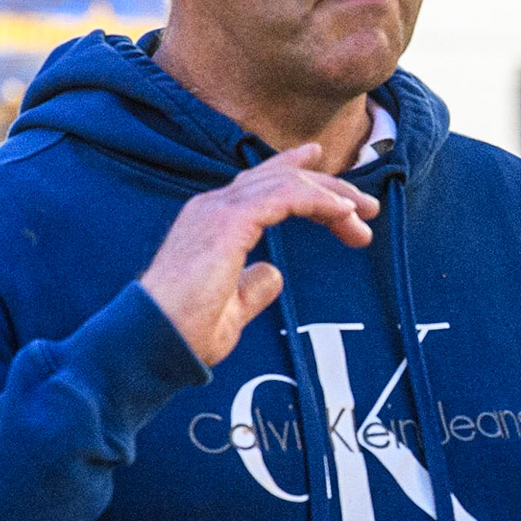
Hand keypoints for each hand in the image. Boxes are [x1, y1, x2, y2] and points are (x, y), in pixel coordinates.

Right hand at [140, 144, 378, 365]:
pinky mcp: (227, 222)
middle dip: (328, 188)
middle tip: (366, 207)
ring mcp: (217, 210)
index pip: (262, 186)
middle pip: (280, 179)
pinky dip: (318, 200)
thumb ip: (252, 288)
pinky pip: (284, 197)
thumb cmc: (183, 333)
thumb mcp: (230, 309)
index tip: (339, 190)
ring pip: (287, 183)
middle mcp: (212, 207)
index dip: (301, 178)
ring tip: (364, 212)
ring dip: (331, 195)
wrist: (154, 342)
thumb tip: (273, 272)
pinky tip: (343, 212)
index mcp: (211, 222)